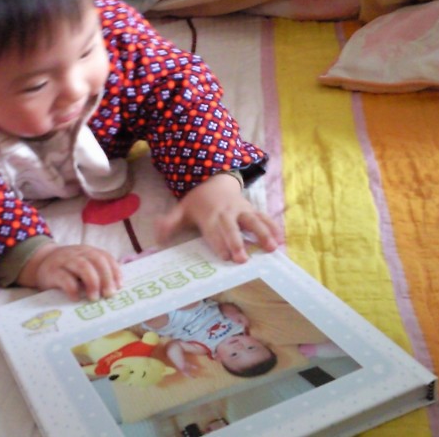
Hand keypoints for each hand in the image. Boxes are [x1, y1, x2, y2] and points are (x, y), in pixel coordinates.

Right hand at [17, 242, 121, 301]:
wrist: (40, 263)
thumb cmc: (68, 269)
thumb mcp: (84, 266)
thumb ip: (98, 272)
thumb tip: (115, 288)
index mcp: (88, 251)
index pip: (105, 257)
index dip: (114, 270)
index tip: (119, 286)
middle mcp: (78, 253)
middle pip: (97, 260)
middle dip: (106, 277)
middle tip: (109, 295)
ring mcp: (65, 261)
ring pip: (82, 266)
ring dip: (92, 282)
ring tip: (94, 298)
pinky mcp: (52, 271)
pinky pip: (64, 278)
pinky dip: (72, 289)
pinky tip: (76, 298)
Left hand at [155, 172, 278, 262]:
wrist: (214, 180)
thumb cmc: (197, 202)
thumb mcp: (181, 210)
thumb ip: (170, 223)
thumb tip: (157, 237)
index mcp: (208, 215)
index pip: (213, 231)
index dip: (219, 243)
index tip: (225, 257)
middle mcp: (226, 212)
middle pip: (233, 228)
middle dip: (238, 243)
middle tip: (243, 259)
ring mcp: (241, 210)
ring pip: (253, 221)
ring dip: (262, 234)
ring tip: (271, 248)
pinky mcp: (252, 209)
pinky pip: (264, 217)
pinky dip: (273, 227)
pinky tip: (281, 240)